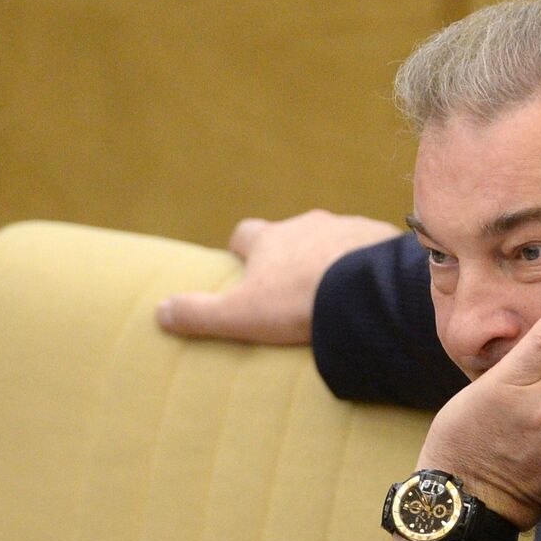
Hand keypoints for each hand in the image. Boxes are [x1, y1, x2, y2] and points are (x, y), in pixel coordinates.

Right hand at [156, 209, 400, 343]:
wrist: (366, 291)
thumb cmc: (298, 303)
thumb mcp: (240, 315)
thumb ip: (199, 314)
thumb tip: (160, 313)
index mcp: (269, 239)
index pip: (245, 234)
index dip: (242, 250)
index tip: (242, 265)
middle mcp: (306, 224)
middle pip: (291, 234)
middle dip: (290, 254)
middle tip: (292, 285)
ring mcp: (346, 229)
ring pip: (332, 240)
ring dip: (331, 258)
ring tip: (337, 290)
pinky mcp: (380, 240)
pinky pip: (370, 250)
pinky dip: (366, 265)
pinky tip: (370, 289)